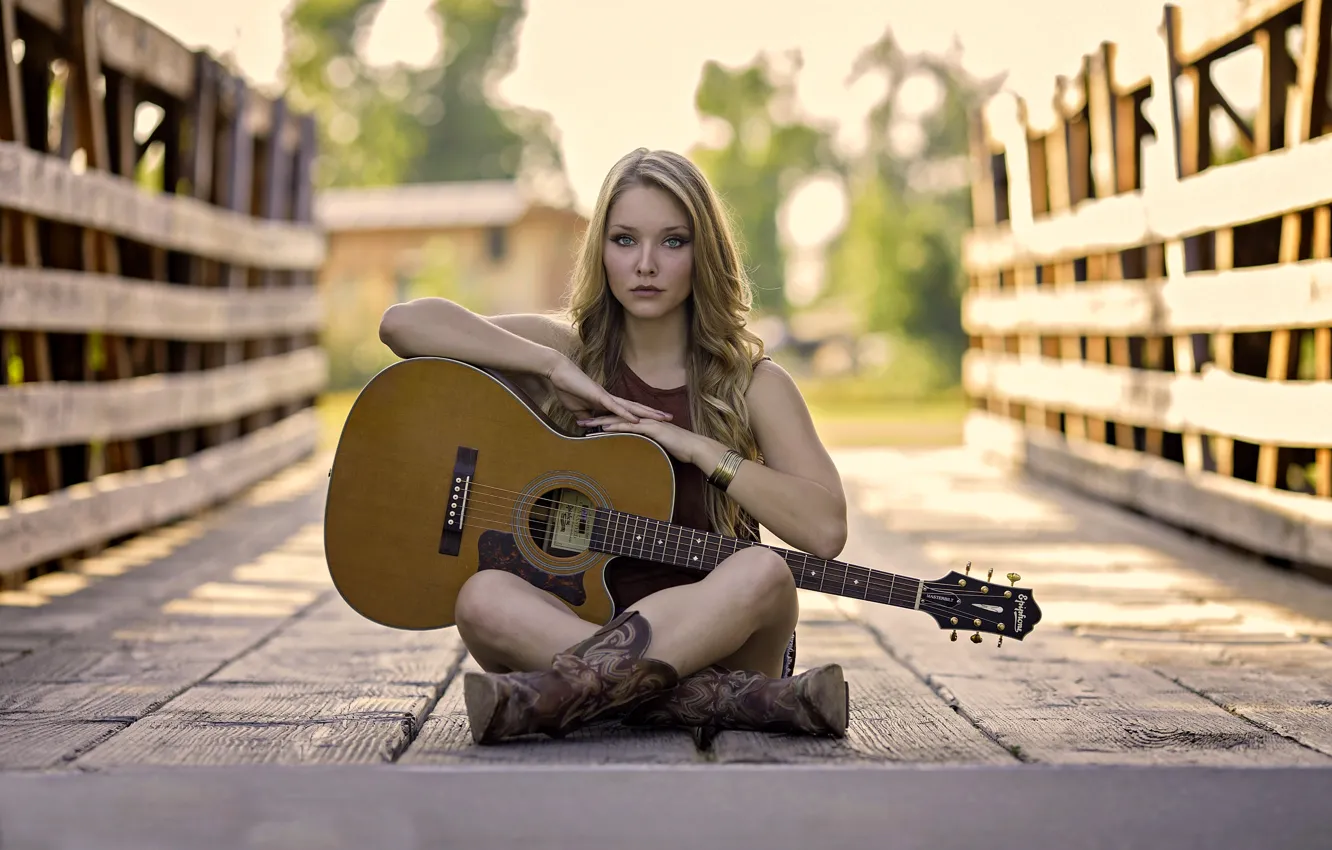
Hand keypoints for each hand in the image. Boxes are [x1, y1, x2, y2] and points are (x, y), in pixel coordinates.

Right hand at [545, 356, 670, 423]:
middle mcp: (611, 399)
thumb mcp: (578, 411)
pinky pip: (615, 407)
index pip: (630, 410)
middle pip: (636, 407)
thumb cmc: (568, 389)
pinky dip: (626, 414)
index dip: (643, 416)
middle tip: (670, 418)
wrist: (558, 373)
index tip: (657, 421)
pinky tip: (636, 420)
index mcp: (607, 402)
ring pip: (631, 406)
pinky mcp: (598, 396)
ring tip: (661, 418)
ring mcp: (606, 397)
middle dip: (653, 413)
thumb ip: (587, 419)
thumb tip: (591, 430)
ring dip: (646, 413)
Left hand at [578, 414, 707, 464]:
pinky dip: (616, 427)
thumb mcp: (658, 445)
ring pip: (618, 420)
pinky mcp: (651, 429)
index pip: (619, 420)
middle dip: (595, 418)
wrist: (695, 447)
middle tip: (578, 421)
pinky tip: (603, 428)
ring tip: (584, 423)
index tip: (587, 424)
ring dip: (600, 421)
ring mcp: (646, 423)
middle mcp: (642, 420)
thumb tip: (637, 450)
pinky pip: (630, 427)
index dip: (602, 420)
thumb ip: (647, 444)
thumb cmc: (680, 448)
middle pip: (614, 417)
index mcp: (643, 423)